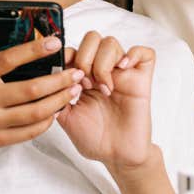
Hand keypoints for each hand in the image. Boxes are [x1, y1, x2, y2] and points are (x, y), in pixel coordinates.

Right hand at [0, 18, 84, 162]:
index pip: (9, 59)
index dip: (34, 50)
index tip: (55, 42)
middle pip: (31, 89)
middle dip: (59, 80)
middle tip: (77, 71)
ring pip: (34, 112)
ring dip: (59, 101)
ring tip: (74, 90)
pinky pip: (27, 132)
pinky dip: (45, 122)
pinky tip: (57, 111)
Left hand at [55, 31, 155, 169]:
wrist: (116, 155)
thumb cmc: (94, 138)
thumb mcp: (66, 117)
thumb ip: (56, 96)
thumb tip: (49, 77)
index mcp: (84, 76)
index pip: (74, 48)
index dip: (68, 58)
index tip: (68, 80)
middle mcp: (103, 69)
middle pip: (92, 38)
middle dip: (84, 57)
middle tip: (86, 83)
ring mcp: (123, 72)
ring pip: (111, 42)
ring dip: (103, 63)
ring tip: (104, 87)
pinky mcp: (141, 78)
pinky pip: (145, 52)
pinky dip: (133, 55)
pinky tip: (122, 70)